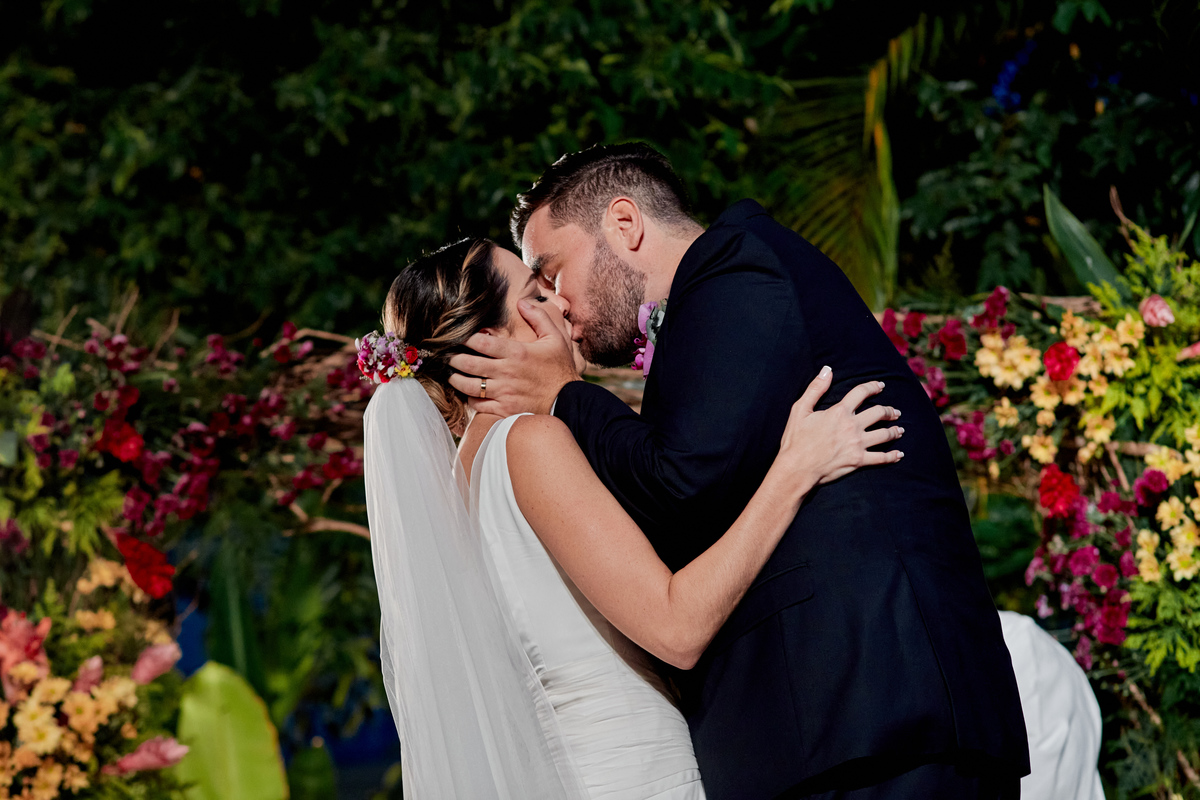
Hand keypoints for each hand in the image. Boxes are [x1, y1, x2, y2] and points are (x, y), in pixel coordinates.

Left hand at [447, 299, 582, 416]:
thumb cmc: (560, 369)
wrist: (569, 401)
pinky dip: (470, 399)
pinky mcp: (504, 409)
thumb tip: (521, 302)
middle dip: (453, 358)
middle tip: (447, 355)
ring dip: (456, 379)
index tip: (459, 335)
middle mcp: (507, 372)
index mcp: (516, 353)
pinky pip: (478, 405)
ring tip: (451, 374)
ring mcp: (504, 393)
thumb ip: (538, 317)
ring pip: (469, 385)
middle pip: (469, 363)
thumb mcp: (556, 338)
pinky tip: (469, 393)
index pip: (482, 342)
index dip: (465, 337)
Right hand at [778, 367, 903, 486]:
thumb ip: (815, 388)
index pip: (861, 393)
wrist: (797, 468)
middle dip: (889, 411)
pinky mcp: (859, 461)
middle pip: (879, 413)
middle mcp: (852, 426)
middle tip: (895, 412)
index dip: (873, 387)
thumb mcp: (800, 410)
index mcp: (840, 412)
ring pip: (884, 434)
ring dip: (895, 431)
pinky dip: (892, 456)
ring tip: (899, 430)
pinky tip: (898, 455)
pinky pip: (881, 458)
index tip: (880, 386)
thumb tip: (827, 370)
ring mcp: (858, 444)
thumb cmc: (796, 439)